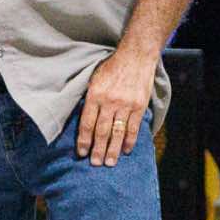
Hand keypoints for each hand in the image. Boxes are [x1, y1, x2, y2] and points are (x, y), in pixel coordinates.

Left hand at [77, 47, 153, 166]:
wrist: (135, 56)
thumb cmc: (111, 67)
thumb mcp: (93, 79)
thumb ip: (89, 99)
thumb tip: (82, 119)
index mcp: (95, 96)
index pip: (86, 123)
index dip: (83, 140)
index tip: (81, 153)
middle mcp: (109, 102)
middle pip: (101, 132)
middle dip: (97, 150)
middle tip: (94, 163)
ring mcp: (125, 105)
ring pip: (117, 132)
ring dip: (112, 150)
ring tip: (109, 163)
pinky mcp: (139, 106)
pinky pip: (133, 127)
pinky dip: (129, 140)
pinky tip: (125, 150)